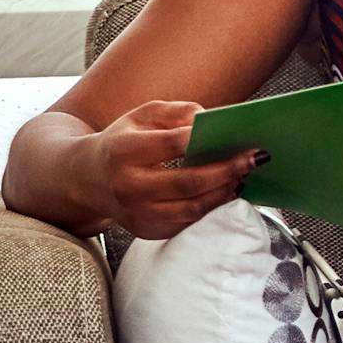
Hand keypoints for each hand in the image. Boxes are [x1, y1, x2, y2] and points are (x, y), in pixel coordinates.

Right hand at [82, 101, 267, 239]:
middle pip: (187, 182)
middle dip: (226, 170)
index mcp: (123, 151)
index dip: (204, 139)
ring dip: (225, 192)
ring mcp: (136, 212)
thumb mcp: (142, 116)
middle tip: (255, 159)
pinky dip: (212, 208)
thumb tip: (208, 119)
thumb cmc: (123, 142)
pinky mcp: (146, 230)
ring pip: (191, 208)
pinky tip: (227, 192)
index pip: (171, 144)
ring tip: (245, 176)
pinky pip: (188, 222)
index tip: (235, 135)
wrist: (86, 179)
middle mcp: (127, 185)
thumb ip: (176, 111)